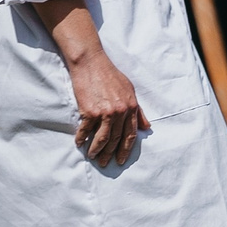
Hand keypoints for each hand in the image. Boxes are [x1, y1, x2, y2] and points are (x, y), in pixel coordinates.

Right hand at [67, 49, 147, 164]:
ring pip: (102, 138)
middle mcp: (120, 112)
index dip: (126, 149)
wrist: (91, 63)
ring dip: (97, 150)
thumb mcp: (130, 91)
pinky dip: (82, 138)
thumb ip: (138, 110)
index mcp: (131, 108)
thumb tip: (146, 127)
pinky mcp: (89, 110)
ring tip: (93, 157)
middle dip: (110, 153)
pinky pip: (85, 130)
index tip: (121, 160)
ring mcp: (104, 112)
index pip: (130, 135)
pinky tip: (79, 143)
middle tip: (105, 163)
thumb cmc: (110, 75)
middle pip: (116, 139)